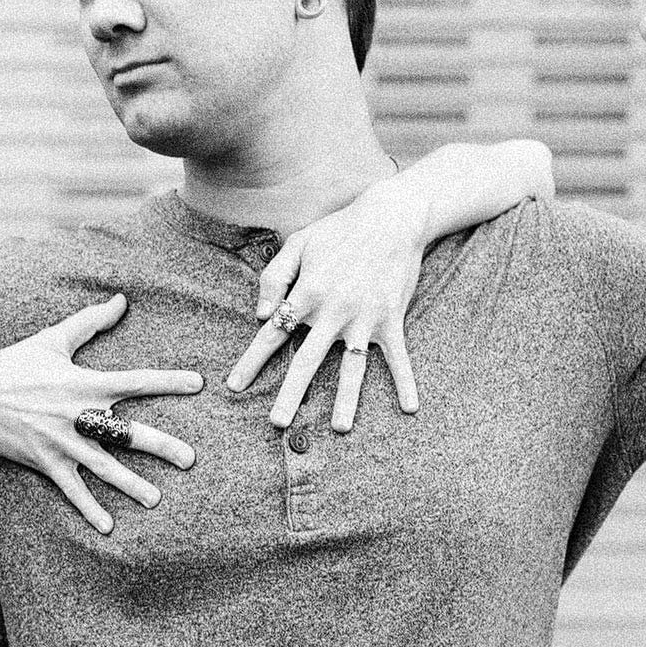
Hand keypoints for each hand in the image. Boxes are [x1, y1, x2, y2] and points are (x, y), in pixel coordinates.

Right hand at [0, 295, 203, 533]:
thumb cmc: (13, 364)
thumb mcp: (52, 339)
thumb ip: (90, 322)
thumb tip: (121, 299)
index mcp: (84, 382)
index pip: (135, 380)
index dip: (168, 381)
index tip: (198, 384)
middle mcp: (78, 415)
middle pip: (127, 433)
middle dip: (161, 446)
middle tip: (190, 459)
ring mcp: (62, 442)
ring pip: (104, 467)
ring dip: (131, 485)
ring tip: (156, 499)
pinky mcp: (46, 462)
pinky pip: (72, 490)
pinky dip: (89, 509)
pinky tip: (109, 528)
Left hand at [225, 180, 428, 432]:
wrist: (392, 218)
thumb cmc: (339, 230)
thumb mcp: (298, 244)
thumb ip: (273, 277)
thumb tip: (259, 315)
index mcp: (307, 293)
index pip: (273, 333)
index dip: (252, 361)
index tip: (235, 386)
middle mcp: (334, 311)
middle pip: (307, 360)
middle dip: (291, 393)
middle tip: (278, 423)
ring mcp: (364, 318)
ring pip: (353, 367)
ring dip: (348, 400)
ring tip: (341, 428)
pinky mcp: (391, 319)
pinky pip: (398, 357)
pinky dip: (405, 382)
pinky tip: (409, 408)